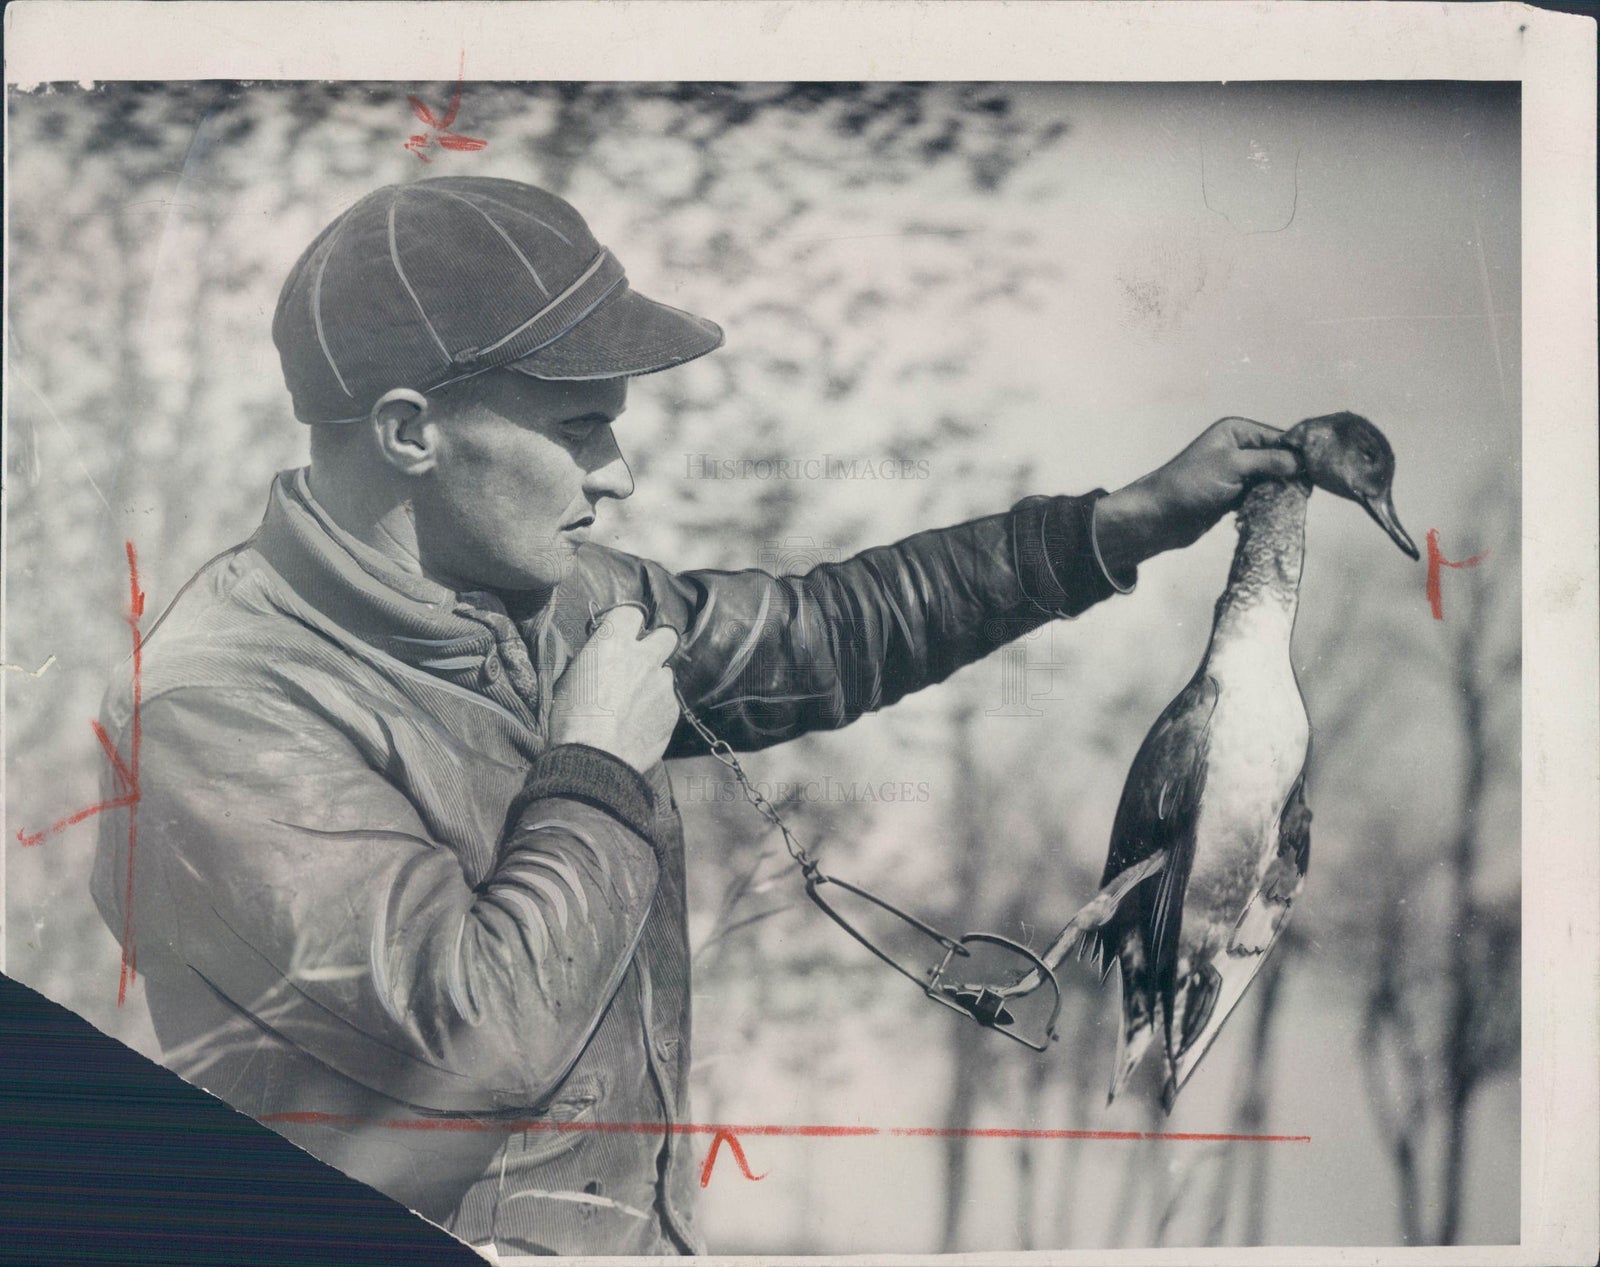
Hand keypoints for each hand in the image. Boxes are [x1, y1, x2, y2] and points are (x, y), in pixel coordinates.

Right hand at [548, 605, 681, 774]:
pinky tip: (640, 725)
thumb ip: (594, 661)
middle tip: (642, 661)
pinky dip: (657, 710)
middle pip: (667, 635)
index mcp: (613, 643)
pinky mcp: (673, 711)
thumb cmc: (571, 720)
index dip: (627, 624)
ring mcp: (663, 684)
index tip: (620, 635)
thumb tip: (600, 659)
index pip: (632, 613)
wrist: (594, 759)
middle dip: (657, 644)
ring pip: (666, 674)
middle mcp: (644, 657)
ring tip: (635, 705)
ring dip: (655, 683)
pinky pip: (668, 703)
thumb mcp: (569, 679)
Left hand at [1093, 417, 1302, 575]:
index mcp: (1237, 431)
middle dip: (1291, 474)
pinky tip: (1277, 510)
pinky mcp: (1233, 494)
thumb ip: (1269, 461)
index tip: (1317, 473)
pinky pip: (1260, 495)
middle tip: (1305, 492)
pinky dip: (1268, 502)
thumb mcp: (1233, 465)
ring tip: (1292, 503)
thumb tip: (1302, 462)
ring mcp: (1236, 472)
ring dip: (1280, 491)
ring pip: (1271, 479)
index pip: (1279, 438)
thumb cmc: (1190, 484)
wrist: (1160, 517)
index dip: (1298, 454)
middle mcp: (1238, 448)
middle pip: (1278, 459)